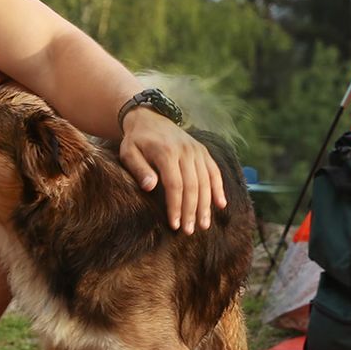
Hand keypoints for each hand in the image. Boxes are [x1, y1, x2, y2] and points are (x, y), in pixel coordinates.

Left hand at [118, 109, 226, 232]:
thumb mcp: (129, 153)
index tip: (175, 225)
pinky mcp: (203, 151)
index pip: (175, 184)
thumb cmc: (136, 141)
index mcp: (166, 152)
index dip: (176, 206)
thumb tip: (151, 187)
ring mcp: (197, 150)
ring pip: (206, 181)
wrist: (149, 118)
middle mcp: (186, 151)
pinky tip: (221, 205)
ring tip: (204, 225)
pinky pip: (214, 171)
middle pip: (193, 185)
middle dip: (192, 211)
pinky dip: (219, 188)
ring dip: (206, 205)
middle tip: (190, 231)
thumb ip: (140, 169)